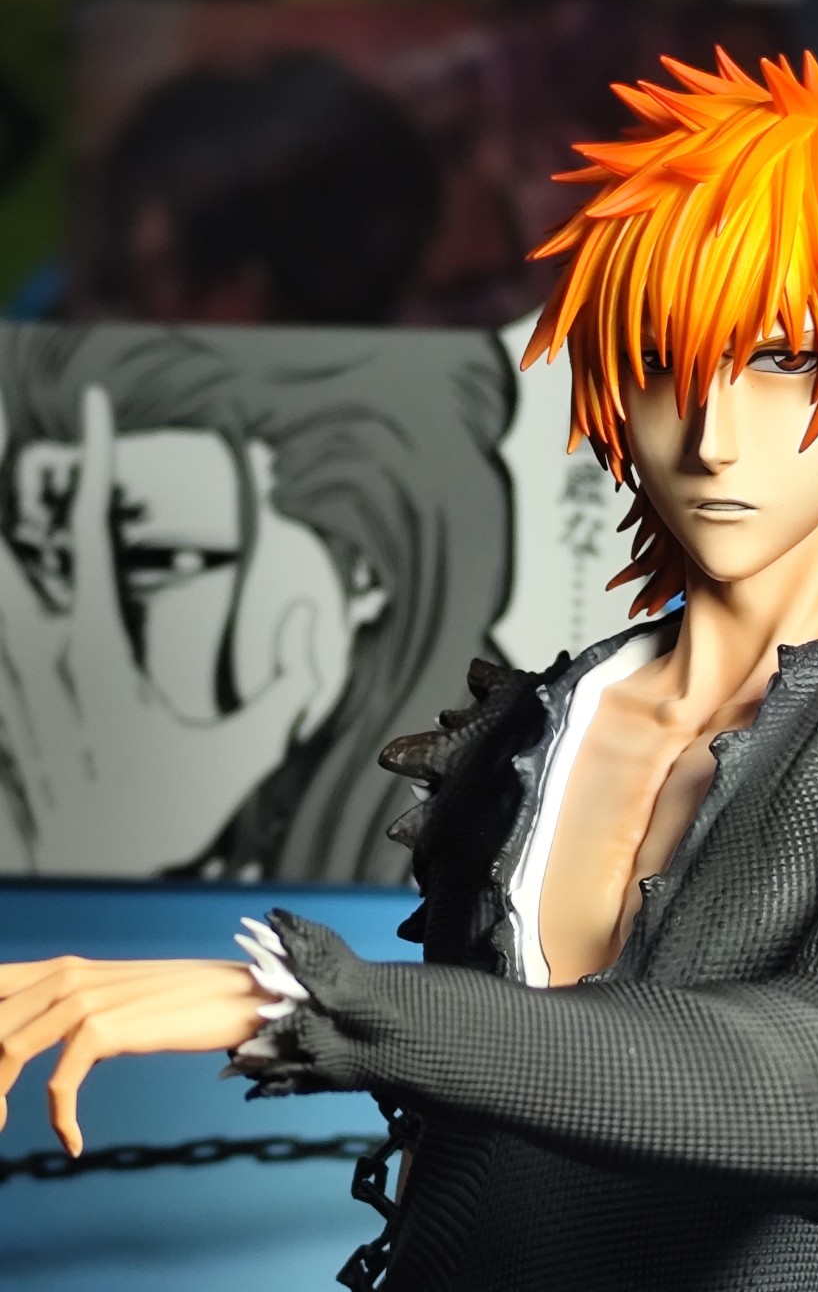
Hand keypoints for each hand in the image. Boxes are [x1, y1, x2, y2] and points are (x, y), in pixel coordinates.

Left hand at [0, 383, 318, 873]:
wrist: (98, 884)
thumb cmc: (171, 819)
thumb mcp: (248, 750)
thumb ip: (290, 680)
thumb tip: (311, 615)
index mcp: (101, 653)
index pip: (94, 534)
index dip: (95, 464)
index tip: (94, 407)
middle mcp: (42, 657)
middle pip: (4, 547)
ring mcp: (14, 686)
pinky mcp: (7, 715)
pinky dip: (0, 598)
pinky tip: (2, 573)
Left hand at [0, 953, 264, 1155]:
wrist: (241, 996)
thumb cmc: (185, 1003)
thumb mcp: (118, 999)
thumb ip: (77, 1011)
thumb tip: (42, 1038)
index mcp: (63, 968)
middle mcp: (67, 977)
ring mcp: (86, 1000)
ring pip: (9, 1049)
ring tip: (2, 1129)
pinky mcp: (108, 1028)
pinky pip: (60, 1082)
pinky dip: (60, 1118)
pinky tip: (73, 1142)